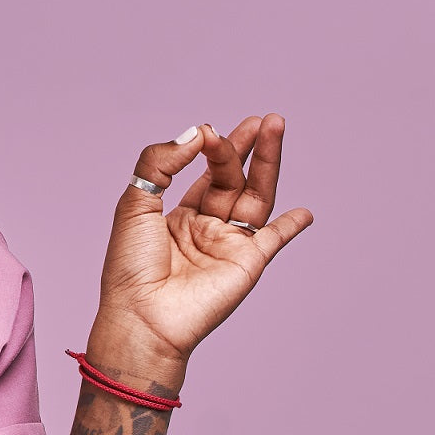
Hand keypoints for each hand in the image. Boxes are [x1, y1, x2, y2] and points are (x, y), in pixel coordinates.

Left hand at [91, 114, 315, 374]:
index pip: (203, 173)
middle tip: (262, 119)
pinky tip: (305, 212)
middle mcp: (205, 228)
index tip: (208, 131)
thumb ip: (161, 162)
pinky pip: (274, 239)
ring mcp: (228, 245)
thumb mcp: (135, 202)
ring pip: (255, 197)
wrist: (143, 314)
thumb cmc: (130, 265)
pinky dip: (291, 226)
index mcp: (175, 215)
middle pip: (233, 179)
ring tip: (276, 130)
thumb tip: (197, 133)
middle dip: (245, 148)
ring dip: (268, 165)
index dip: (208, 148)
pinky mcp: (248, 264)